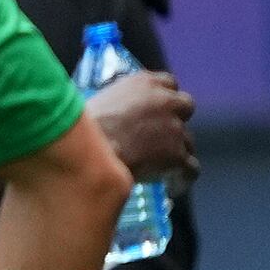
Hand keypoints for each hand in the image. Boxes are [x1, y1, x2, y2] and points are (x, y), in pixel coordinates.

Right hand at [90, 69, 197, 183]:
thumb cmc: (79, 131)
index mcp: (144, 83)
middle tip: (157, 138)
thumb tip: (118, 118)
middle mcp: (165, 101)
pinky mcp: (177, 155)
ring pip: (187, 141)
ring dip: (174, 152)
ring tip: (157, 168)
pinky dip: (181, 178)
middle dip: (175, 121)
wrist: (83, 155)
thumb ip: (118, 106)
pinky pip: (191, 169)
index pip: (169, 83)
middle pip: (186, 107)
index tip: (153, 111)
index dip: (163, 98)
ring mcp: (174, 129)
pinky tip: (170, 186)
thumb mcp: (100, 102)